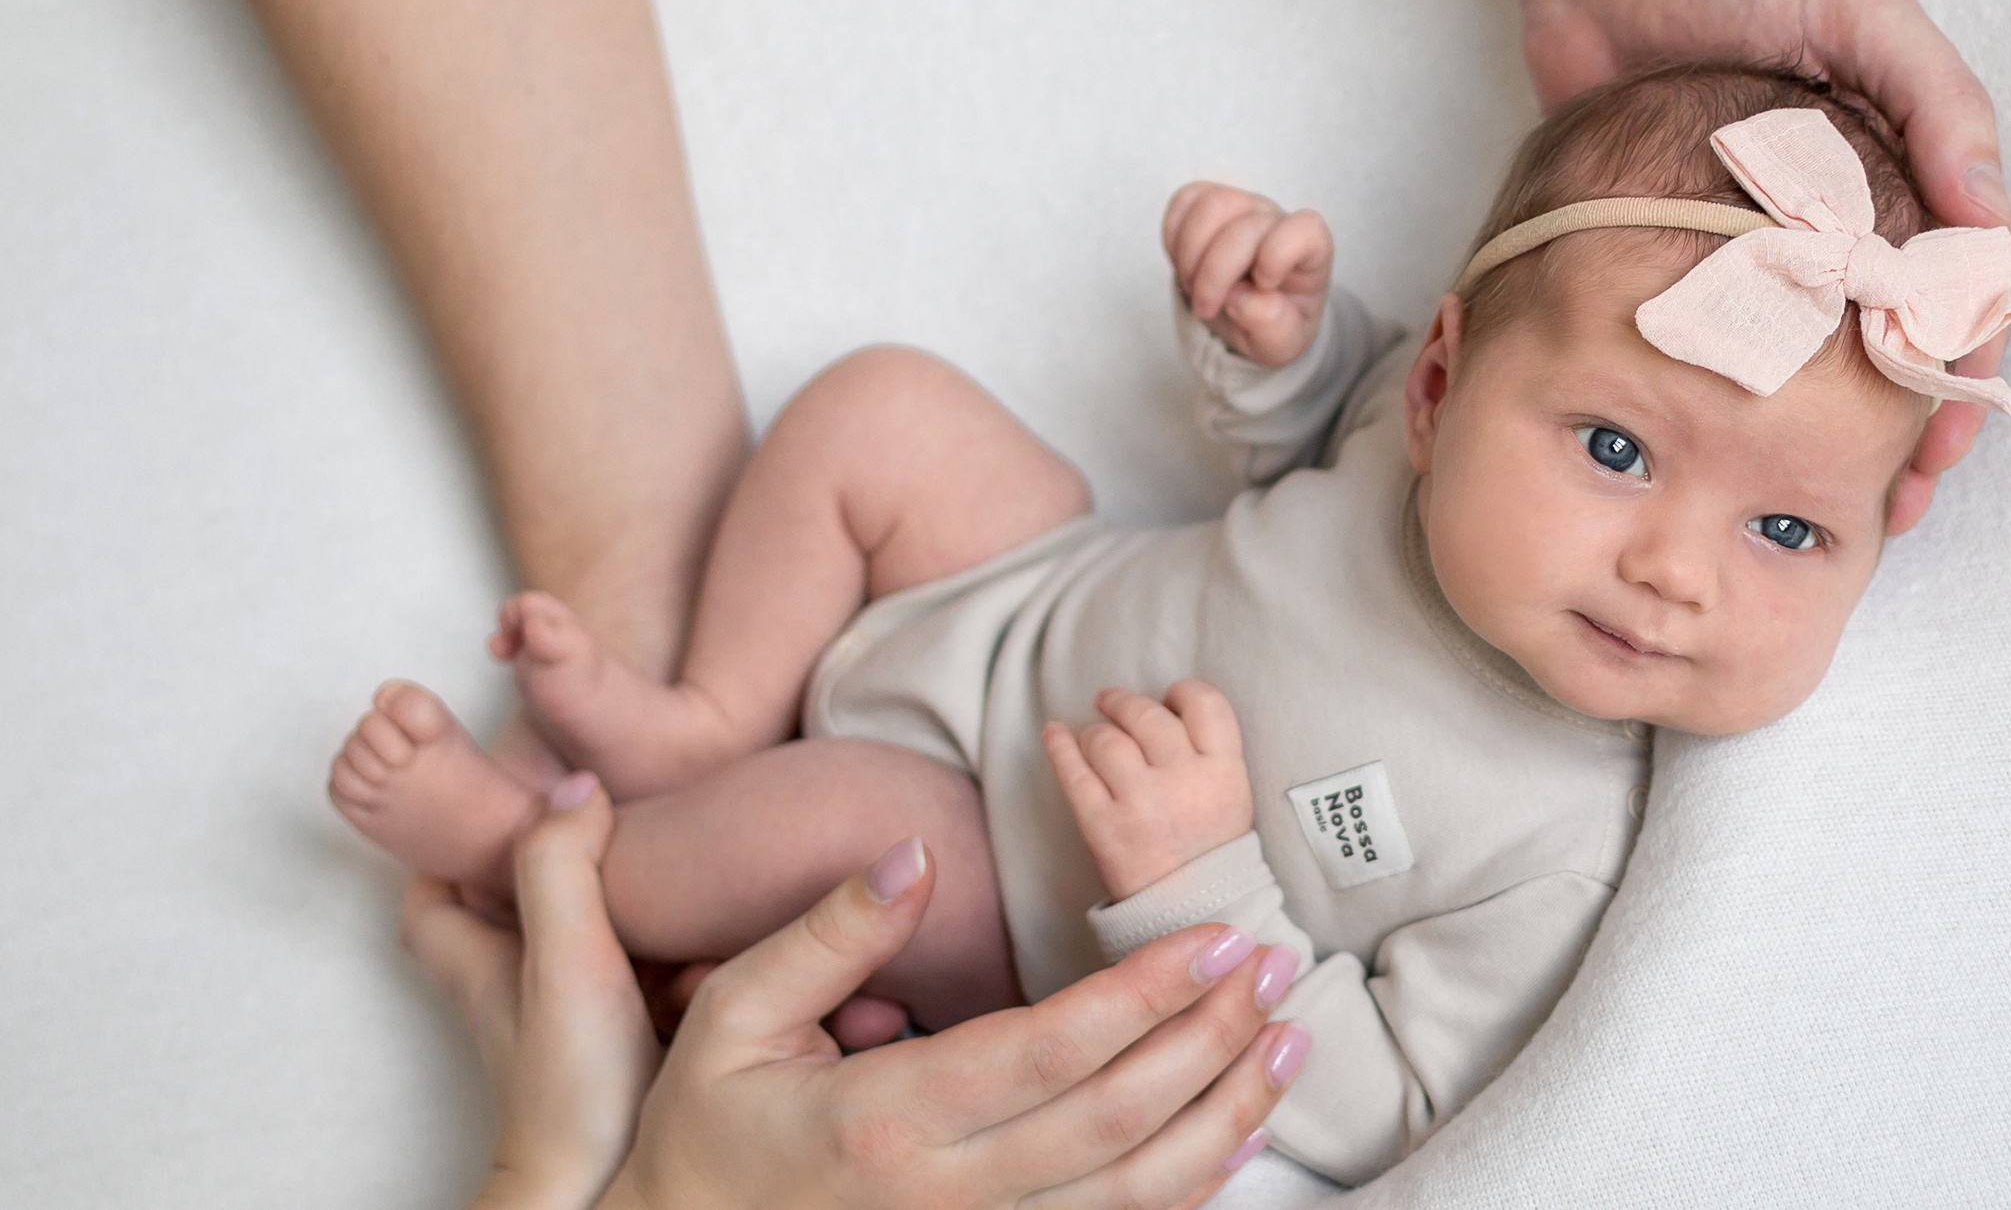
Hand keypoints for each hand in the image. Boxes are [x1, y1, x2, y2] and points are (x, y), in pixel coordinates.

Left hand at [399, 776, 659, 1209]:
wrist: (614, 1192)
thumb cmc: (574, 1096)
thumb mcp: (562, 962)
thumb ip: (560, 867)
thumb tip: (573, 787)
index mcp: (482, 963)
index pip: (431, 893)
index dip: (448, 843)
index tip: (486, 795)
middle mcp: (521, 990)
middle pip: (513, 904)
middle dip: (545, 856)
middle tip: (591, 809)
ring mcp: (574, 1020)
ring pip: (584, 935)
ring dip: (620, 898)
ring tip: (669, 851)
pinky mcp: (626, 1042)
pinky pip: (641, 973)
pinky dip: (669, 948)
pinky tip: (710, 931)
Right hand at [599, 839, 1304, 1209]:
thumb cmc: (704, 1130)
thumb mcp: (731, 1015)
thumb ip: (827, 933)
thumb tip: (912, 851)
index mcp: (886, 1118)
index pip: (1048, 1051)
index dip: (1144, 994)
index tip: (1215, 936)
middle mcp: (946, 1195)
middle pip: (1116, 1122)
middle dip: (1211, 1041)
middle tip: (1276, 965)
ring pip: (1135, 1194)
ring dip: (1227, 1116)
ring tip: (1288, 1040)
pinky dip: (1191, 1188)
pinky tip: (1237, 1129)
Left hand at [1044, 682, 1256, 901]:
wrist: (1191, 917)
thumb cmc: (1208, 852)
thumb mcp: (1232, 797)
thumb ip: (1207, 753)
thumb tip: (1160, 707)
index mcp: (1225, 773)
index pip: (1205, 704)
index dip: (1181, 693)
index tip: (1168, 698)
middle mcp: (1185, 783)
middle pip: (1147, 715)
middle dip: (1124, 704)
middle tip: (1112, 703)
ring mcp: (1142, 804)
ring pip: (1106, 739)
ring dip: (1096, 733)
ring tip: (1095, 741)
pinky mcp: (1103, 827)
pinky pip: (1073, 771)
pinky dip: (1059, 745)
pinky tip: (1054, 733)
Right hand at [1162, 183, 1332, 367]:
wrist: (1247, 313)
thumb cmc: (1272, 322)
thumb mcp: (1281, 342)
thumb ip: (1272, 326)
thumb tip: (1241, 300)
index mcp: (1309, 251)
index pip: (1304, 230)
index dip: (1278, 256)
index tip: (1263, 285)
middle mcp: (1276, 220)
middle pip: (1241, 227)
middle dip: (1213, 276)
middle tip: (1206, 308)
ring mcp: (1242, 206)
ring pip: (1209, 207)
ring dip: (1189, 256)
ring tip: (1192, 287)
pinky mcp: (1208, 202)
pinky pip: (1184, 202)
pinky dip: (1174, 239)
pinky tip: (1185, 266)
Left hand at [1511, 0, 2008, 529]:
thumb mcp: (1861, 15)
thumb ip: (1937, 103)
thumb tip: (1990, 217)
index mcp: (1897, 171)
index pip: (1953, 292)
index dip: (1958, 373)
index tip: (1940, 442)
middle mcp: (1835, 216)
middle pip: (1885, 348)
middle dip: (1897, 435)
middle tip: (1887, 508)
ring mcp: (1756, 240)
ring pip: (1805, 363)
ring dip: (1823, 441)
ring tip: (1819, 506)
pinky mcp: (1677, 247)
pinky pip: (1716, 338)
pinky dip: (1732, 401)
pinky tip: (1731, 459)